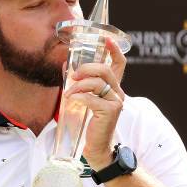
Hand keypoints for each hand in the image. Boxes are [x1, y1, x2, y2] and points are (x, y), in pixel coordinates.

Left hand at [64, 37, 125, 169]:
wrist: (96, 147)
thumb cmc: (90, 123)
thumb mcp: (86, 100)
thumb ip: (80, 84)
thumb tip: (66, 67)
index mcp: (114, 88)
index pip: (120, 64)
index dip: (114, 50)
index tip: (106, 39)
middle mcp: (118, 93)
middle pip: (106, 70)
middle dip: (87, 69)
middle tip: (73, 75)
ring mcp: (116, 102)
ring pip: (98, 83)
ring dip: (79, 85)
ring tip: (69, 93)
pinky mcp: (110, 111)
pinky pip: (92, 98)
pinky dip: (79, 97)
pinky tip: (72, 100)